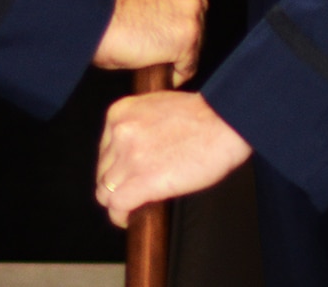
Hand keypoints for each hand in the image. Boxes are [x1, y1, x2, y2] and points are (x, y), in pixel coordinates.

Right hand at [91, 0, 206, 86]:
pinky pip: (189, 65)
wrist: (90, 15)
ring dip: (177, 51)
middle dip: (179, 29)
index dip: (174, 9)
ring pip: (196, 39)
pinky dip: (176, 73)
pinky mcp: (188, 35)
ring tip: (153, 57)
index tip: (161, 22)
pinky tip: (160, 73)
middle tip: (156, 43)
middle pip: (197, 13)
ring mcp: (191, 7)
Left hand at [95, 92, 252, 226]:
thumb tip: (134, 151)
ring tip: (132, 207)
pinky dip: (119, 216)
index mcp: (121, 112)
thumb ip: (140, 125)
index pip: (104, 149)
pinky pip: (116, 206)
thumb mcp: (158, 108)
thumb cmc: (204, 116)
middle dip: (116, 183)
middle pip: (102, 171)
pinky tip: (129, 219)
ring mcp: (129, 157)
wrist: (225, 123)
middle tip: (132, 192)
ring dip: (118, 201)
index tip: (125, 175)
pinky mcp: (142, 180)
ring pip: (105, 191)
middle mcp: (119, 132)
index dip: (115, 166)